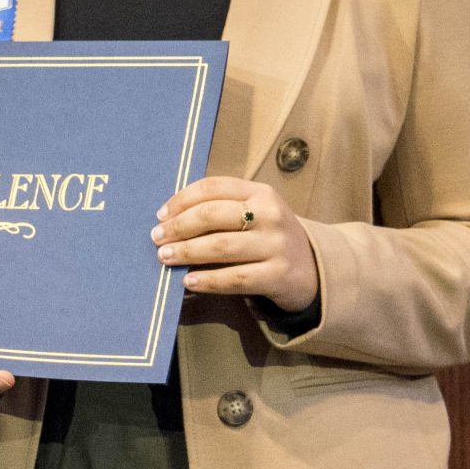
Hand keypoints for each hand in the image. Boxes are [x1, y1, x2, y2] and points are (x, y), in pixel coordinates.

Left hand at [153, 175, 319, 311]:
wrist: (312, 270)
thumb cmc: (269, 238)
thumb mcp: (255, 214)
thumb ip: (221, 210)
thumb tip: (168, 220)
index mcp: (261, 192)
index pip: (213, 187)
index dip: (181, 199)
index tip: (161, 215)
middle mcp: (271, 215)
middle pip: (212, 215)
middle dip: (178, 227)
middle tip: (157, 238)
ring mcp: (277, 245)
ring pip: (220, 247)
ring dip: (187, 252)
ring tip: (165, 257)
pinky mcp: (279, 275)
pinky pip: (235, 278)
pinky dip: (207, 280)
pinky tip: (188, 281)